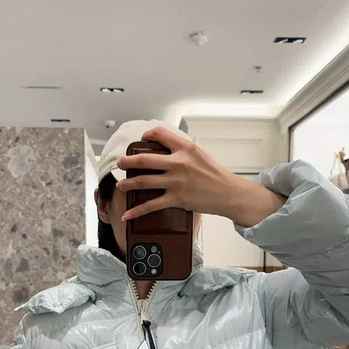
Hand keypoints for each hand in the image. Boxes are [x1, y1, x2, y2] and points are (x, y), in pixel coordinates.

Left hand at [115, 126, 286, 226]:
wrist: (228, 193)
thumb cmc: (215, 175)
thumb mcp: (200, 155)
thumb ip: (182, 150)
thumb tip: (166, 149)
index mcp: (185, 148)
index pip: (160, 134)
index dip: (146, 135)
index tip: (141, 140)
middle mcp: (179, 163)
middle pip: (144, 159)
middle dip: (127, 162)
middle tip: (120, 164)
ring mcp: (176, 181)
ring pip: (143, 181)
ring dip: (128, 184)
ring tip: (121, 186)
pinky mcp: (176, 198)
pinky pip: (151, 205)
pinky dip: (136, 211)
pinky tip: (127, 214)